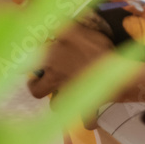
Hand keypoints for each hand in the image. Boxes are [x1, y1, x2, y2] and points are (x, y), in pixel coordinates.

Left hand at [26, 22, 144, 128]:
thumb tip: (48, 24)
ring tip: (65, 94)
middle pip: (37, 91)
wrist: (117, 73)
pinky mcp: (87, 107)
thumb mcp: (77, 31)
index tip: (27, 59)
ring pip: (56, 106)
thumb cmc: (96, 49)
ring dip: (59, 101)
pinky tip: (91, 119)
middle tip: (42, 81)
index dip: (26, 61)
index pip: (29, 63)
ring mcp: (70, 96)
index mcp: (51, 60)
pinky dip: (89, 120)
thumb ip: (62, 29)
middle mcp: (56, 80)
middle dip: (37, 87)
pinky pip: (87, 119)